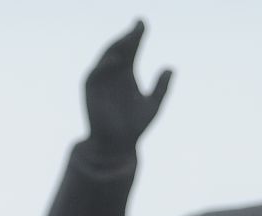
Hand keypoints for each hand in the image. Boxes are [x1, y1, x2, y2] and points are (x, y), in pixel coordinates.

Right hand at [83, 20, 171, 158]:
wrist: (118, 145)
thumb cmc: (134, 126)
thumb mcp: (152, 105)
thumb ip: (161, 88)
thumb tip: (171, 68)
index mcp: (127, 73)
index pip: (132, 48)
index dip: (137, 35)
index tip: (143, 24)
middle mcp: (114, 72)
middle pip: (120, 49)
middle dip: (127, 38)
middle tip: (138, 28)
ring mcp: (101, 80)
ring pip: (107, 57)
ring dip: (116, 47)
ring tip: (128, 38)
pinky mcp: (90, 90)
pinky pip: (95, 74)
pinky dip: (103, 66)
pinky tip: (115, 60)